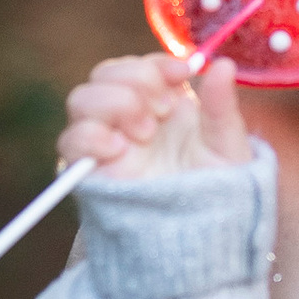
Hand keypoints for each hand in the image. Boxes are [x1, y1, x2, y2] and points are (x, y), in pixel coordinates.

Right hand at [58, 52, 250, 180]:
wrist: (204, 236)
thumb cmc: (218, 192)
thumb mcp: (227, 148)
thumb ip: (222, 107)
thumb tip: (223, 64)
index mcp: (160, 105)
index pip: (141, 66)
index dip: (156, 63)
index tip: (182, 72)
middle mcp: (128, 119)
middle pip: (105, 74)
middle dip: (136, 80)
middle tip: (164, 109)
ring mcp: (106, 143)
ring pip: (82, 99)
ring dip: (115, 103)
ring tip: (147, 131)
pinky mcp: (90, 171)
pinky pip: (71, 141)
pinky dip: (89, 135)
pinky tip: (119, 147)